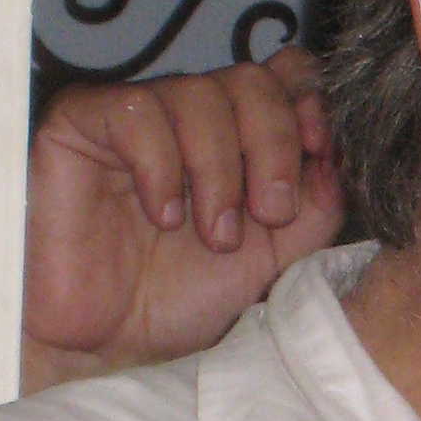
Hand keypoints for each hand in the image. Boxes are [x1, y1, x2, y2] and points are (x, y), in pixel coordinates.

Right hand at [20, 49, 344, 391]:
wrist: (103, 345)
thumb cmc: (179, 299)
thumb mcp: (272, 259)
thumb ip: (314, 208)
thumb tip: (339, 157)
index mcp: (240, 137)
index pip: (286, 76)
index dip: (311, 103)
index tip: (322, 153)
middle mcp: (189, 116)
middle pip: (251, 80)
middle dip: (275, 146)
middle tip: (268, 213)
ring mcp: (136, 116)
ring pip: (199, 94)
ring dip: (220, 170)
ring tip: (214, 235)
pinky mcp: (80, 124)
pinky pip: (136, 111)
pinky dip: (163, 165)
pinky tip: (164, 215)